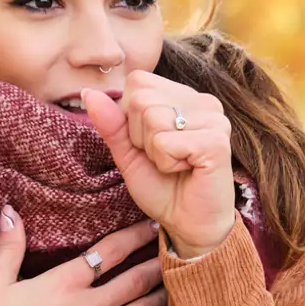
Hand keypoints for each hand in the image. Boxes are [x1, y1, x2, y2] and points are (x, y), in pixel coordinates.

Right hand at [0, 206, 166, 305]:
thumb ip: (9, 245)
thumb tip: (9, 210)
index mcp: (64, 282)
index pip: (109, 251)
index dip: (134, 236)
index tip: (153, 225)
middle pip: (134, 280)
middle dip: (159, 265)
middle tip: (181, 254)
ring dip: (162, 298)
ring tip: (180, 288)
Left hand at [83, 73, 235, 258]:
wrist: (188, 224)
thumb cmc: (163, 187)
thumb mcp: (128, 152)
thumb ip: (111, 122)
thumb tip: (87, 93)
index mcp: (184, 96)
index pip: (137, 81)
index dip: (131, 118)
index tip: (152, 143)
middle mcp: (203, 101)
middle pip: (141, 99)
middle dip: (141, 136)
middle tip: (165, 157)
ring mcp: (214, 119)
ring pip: (152, 119)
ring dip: (154, 152)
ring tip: (176, 164)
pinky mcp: (216, 141)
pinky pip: (166, 142)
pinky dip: (167, 163)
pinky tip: (186, 170)